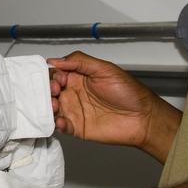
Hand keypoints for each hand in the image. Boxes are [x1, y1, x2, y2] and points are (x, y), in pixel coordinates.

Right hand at [48, 51, 174, 154]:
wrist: (143, 118)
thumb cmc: (129, 92)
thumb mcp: (105, 69)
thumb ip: (79, 61)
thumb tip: (55, 60)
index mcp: (78, 77)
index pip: (55, 74)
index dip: (51, 76)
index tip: (56, 80)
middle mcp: (73, 93)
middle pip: (49, 91)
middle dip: (45, 91)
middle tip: (53, 92)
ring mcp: (74, 111)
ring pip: (51, 108)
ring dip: (47, 107)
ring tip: (54, 106)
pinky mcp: (77, 127)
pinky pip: (60, 126)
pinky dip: (56, 124)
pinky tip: (60, 122)